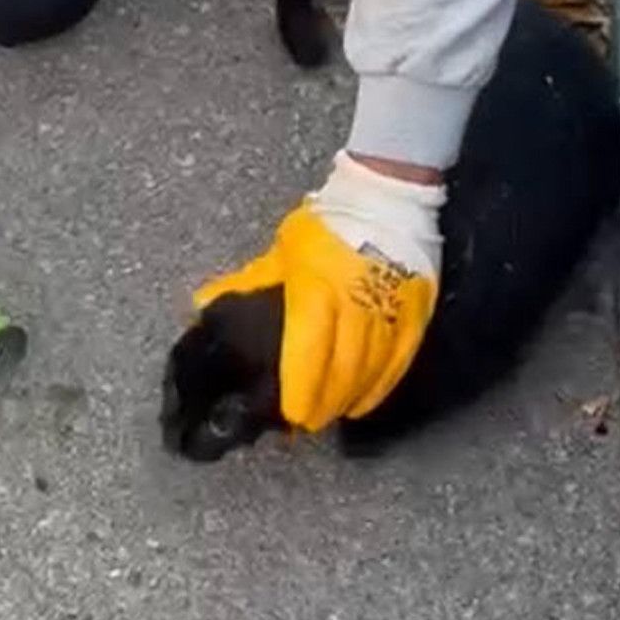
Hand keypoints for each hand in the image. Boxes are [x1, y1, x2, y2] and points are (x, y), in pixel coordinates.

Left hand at [193, 152, 444, 432]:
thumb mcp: (284, 248)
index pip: (309, 350)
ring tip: (331, 416)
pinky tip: (364, 403)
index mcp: (318, 288)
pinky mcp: (416, 312)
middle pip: (341, 369)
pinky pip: (399, 361)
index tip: (291, 415)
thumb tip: (203, 304)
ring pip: (371, 370)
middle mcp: (356, 304)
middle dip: (322, 403)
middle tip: (305, 424)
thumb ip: (252, 282)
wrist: (388, 195)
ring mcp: (390, 310)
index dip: (301, 388)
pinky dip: (381, 387)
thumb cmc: (328, 223)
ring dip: (349, 398)